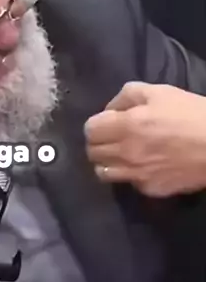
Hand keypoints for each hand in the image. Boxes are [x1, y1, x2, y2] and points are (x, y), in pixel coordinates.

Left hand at [84, 82, 205, 196]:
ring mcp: (137, 174)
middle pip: (92, 152)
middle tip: (112, 138)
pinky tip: (143, 166)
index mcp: (126, 125)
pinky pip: (127, 183)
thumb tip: (109, 110)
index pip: (90, 130)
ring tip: (121, 155)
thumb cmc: (191, 113)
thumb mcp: (159, 92)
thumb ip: (126, 96)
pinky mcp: (151, 190)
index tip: (107, 123)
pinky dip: (129, 175)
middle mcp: (126, 153)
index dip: (96, 124)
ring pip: (103, 173)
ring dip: (107, 162)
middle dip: (98, 143)